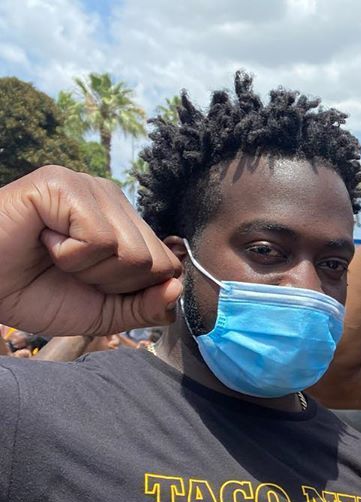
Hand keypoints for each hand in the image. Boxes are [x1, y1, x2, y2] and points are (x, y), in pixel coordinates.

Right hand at [0, 166, 181, 335]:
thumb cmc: (36, 293)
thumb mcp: (103, 312)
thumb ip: (145, 306)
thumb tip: (178, 288)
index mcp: (126, 223)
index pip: (168, 266)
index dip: (132, 290)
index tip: (91, 283)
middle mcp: (113, 198)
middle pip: (155, 262)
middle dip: (112, 283)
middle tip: (69, 270)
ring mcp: (89, 186)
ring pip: (131, 252)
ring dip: (89, 270)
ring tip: (55, 255)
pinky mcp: (63, 184)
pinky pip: (100, 239)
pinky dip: (70, 255)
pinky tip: (44, 240)